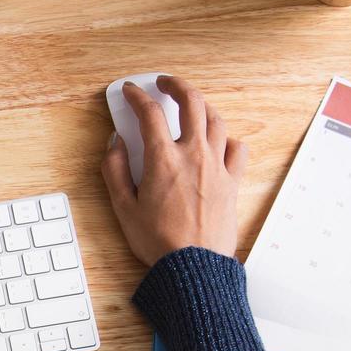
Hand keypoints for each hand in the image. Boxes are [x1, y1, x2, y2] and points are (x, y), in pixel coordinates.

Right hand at [101, 75, 247, 264]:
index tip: (130, 91)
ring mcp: (217, 166)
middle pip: (191, 102)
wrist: (194, 267)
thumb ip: (114, 169)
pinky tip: (218, 141)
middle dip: (176, 85)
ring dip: (202, 105)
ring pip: (216, 119)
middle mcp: (193, 155)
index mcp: (163, 159)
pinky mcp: (231, 182)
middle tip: (164, 82)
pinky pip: (237, 148)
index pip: (149, 113)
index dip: (136, 96)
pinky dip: (227, 137)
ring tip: (192, 104)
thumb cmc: (158, 242)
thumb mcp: (123, 207)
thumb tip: (115, 143)